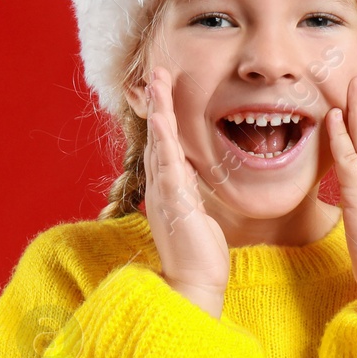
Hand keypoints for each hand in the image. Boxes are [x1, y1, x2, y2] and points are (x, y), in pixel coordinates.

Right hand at [142, 66, 229, 317]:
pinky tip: (161, 119)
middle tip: (156, 73)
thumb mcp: (198, 217)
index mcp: (168, 189)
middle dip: (156, 103)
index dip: (163, 116)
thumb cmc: (200, 255)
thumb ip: (193, 196)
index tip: (164, 91)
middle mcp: (160, 187)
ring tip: (157, 81)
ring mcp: (163, 193)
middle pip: (156, 136)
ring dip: (158, 110)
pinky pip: (165, 164)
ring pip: (158, 142)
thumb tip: (195, 180)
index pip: (164, 145)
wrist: (193, 284)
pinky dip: (162, 139)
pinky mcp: (171, 201)